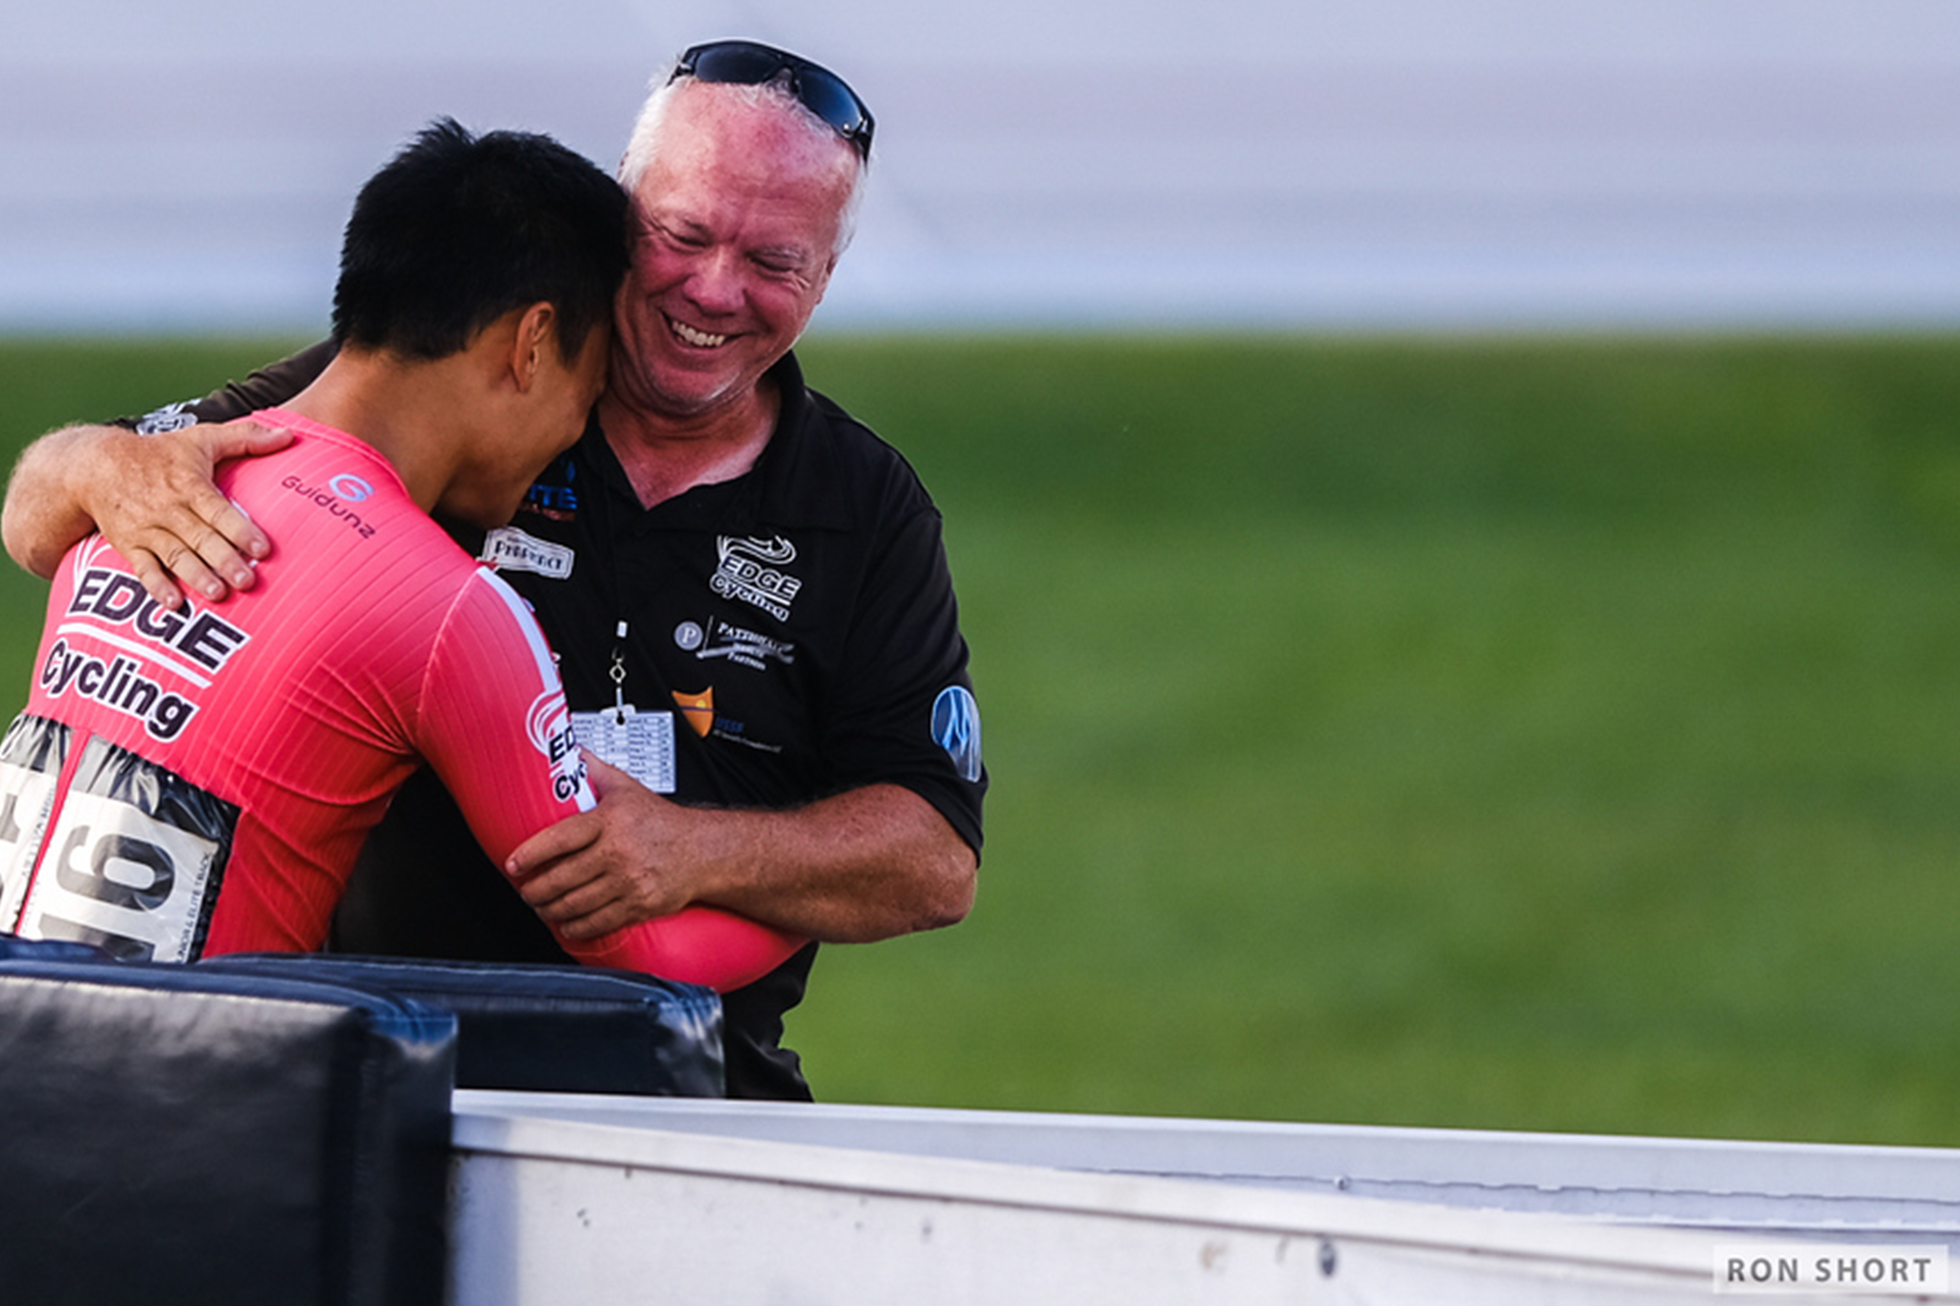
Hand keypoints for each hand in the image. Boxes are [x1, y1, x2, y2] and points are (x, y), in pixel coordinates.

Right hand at [88, 419, 291, 607]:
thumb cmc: (159, 453)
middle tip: (247, 581)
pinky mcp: (129, 545)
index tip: (262, 549)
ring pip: (175, 556)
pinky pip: (143, 568)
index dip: (240, 530)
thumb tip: (290, 434)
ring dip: (196, 576)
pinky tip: (174, 604)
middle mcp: (169, 510)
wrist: (95, 466)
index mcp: (190, 486)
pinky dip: (156, 586)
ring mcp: (148, 529)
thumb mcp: (201, 438)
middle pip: (200, 538)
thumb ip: (246, 438)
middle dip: (224, 560)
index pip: (218, 511)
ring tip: (218, 594)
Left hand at [505, 753, 708, 938]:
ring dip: (550, 909)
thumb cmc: (663, 821)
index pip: (560, 839)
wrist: (704, 851)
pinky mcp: (639, 905)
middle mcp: (617, 852)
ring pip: (575, 903)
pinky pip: (598, 922)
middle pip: (562, 877)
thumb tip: (572, 751)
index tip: (514, 864)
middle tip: (526, 890)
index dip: (531, 854)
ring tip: (541, 906)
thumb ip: (596, 771)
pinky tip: (567, 924)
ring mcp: (628, 882)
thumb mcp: (629, 789)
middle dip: (535, 889)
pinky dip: (576, 927)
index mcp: (610, 821)